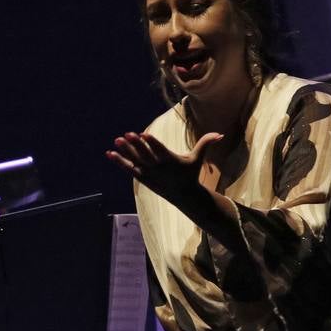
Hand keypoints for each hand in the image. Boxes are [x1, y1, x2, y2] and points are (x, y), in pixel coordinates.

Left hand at [106, 130, 222, 207]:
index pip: (160, 150)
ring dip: (125, 151)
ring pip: (135, 161)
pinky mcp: (143, 178)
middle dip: (136, 145)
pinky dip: (119, 161)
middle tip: (126, 134)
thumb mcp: (198, 159)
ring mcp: (149, 174)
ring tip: (116, 140)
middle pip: (145, 155)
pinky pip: (129, 168)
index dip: (152, 142)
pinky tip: (109, 153)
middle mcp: (159, 168)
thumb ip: (206, 144)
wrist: (184, 196)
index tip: (143, 134)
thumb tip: (220, 134)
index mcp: (171, 161)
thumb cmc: (190, 174)